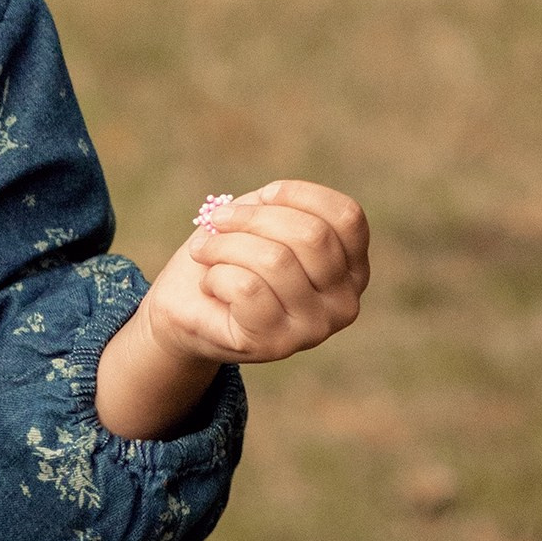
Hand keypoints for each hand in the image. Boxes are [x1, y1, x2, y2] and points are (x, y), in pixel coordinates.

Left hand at [97, 178, 369, 440]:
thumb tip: (271, 199)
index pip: (346, 217)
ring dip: (226, 245)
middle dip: (253, 218)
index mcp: (352, 268)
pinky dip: (217, 275)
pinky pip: (247, 288)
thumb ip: (277, 207)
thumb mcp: (259, 222)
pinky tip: (210, 284)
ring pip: (276, 260)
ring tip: (205, 250)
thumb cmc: (230, 259)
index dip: (301, 195)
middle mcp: (344, 302)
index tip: (263, 195)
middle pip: (312, 236)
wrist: (188, 311)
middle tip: (218, 220)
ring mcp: (315, 329)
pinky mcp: (276, 345)